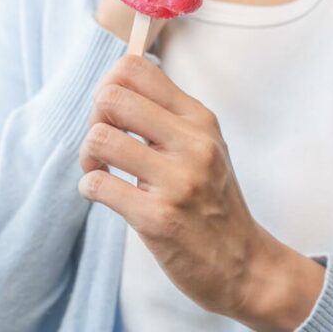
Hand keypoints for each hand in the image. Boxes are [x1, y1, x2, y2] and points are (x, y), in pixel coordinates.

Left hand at [77, 55, 324, 330]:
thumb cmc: (213, 201)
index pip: (137, 68)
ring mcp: (177, 180)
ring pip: (100, 138)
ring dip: (88, 156)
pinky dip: (90, 187)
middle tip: (105, 143)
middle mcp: (192, 143)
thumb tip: (116, 83)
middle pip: (112, 97)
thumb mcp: (205, 145)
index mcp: (199, 119)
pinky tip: (106, 194)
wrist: (243, 263)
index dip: (111, 83)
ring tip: (101, 170)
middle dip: (94, 118)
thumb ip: (168, 115)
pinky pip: (98, 185)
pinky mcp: (158, 217)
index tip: (114, 111)